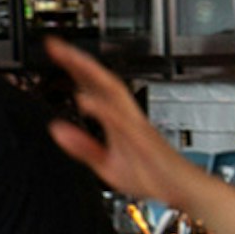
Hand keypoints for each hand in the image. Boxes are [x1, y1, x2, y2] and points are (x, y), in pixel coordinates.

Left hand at [40, 41, 210, 205]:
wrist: (181, 188)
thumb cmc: (151, 175)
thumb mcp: (106, 164)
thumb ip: (82, 146)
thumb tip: (56, 130)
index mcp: (117, 118)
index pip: (93, 87)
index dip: (73, 68)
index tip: (53, 51)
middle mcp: (126, 115)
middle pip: (101, 80)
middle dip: (78, 61)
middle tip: (54, 45)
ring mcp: (134, 125)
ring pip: (112, 92)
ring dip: (90, 75)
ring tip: (69, 59)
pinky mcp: (142, 139)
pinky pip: (120, 120)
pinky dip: (102, 109)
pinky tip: (85, 100)